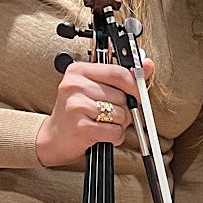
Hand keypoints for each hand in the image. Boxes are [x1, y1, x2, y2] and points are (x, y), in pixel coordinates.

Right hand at [35, 57, 153, 166]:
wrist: (54, 138)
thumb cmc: (77, 112)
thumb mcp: (97, 88)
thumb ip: (123, 76)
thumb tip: (148, 64)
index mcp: (79, 70)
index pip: (117, 72)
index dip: (134, 84)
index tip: (138, 93)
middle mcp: (74, 85)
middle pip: (121, 95)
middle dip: (126, 109)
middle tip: (115, 114)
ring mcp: (76, 106)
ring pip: (120, 114)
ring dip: (120, 124)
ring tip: (105, 124)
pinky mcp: (80, 127)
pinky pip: (114, 131)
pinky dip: (115, 137)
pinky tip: (103, 134)